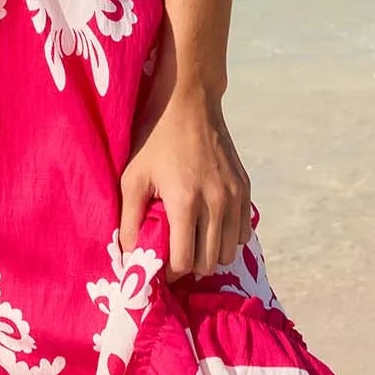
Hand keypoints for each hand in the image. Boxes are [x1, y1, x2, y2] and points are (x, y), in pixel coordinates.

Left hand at [117, 78, 253, 283]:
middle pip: (209, 262)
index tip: (159, 267)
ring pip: (229, 251)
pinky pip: (242, 232)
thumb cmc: (154, 138)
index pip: (184, 261)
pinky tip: (208, 227)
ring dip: (210, 254)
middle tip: (174, 256)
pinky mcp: (245, 188)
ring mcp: (235, 196)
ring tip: (191, 242)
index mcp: (185, 201)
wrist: (189, 102)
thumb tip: (130, 255)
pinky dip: (227, 238)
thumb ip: (129, 219)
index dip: (170, 271)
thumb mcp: (132, 176)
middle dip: (190, 266)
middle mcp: (216, 203)